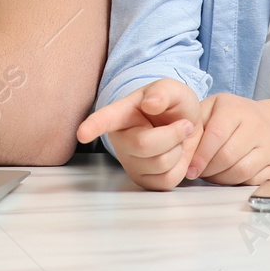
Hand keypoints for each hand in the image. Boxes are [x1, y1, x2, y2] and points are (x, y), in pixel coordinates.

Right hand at [76, 78, 206, 190]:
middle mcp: (121, 139)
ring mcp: (131, 163)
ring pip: (159, 164)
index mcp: (122, 114)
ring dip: (178, 150)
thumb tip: (150, 104)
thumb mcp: (173, 90)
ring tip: (175, 140)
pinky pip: (167, 180)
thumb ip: (163, 91)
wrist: (187, 127)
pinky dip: (180, 167)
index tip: (81, 133)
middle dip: (173, 135)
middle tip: (183, 125)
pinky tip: (175, 155)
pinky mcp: (144, 180)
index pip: (105, 119)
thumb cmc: (174, 107)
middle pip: (144, 145)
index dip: (93, 126)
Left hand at [184, 93, 269, 185]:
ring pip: (241, 171)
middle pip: (228, 156)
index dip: (201, 156)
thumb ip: (194, 126)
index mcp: (236, 109)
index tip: (190, 169)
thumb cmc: (229, 116)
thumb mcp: (209, 110)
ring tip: (212, 173)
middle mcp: (257, 125)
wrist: (264, 120)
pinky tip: (228, 175)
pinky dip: (237, 182)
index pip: (216, 136)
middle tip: (199, 172)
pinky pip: (254, 180)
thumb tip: (180, 147)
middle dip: (208, 170)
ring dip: (221, 178)